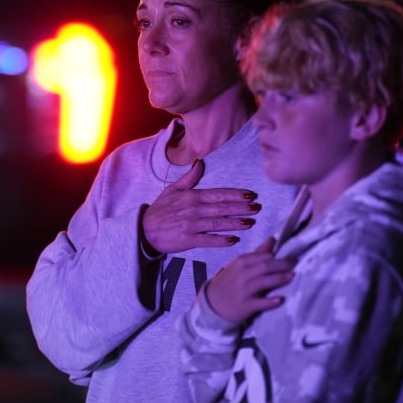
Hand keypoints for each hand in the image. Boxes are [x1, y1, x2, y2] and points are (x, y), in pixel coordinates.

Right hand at [141, 159, 261, 254]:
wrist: (144, 230)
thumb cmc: (160, 210)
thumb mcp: (172, 190)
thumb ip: (189, 178)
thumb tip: (200, 162)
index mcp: (191, 196)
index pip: (218, 194)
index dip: (236, 194)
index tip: (250, 195)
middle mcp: (193, 209)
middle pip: (222, 208)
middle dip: (242, 208)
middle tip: (257, 208)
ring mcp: (191, 225)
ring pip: (218, 223)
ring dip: (236, 223)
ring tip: (251, 222)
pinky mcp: (187, 240)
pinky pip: (208, 240)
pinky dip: (221, 240)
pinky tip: (233, 239)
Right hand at [204, 237, 293, 322]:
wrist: (213, 303)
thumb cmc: (230, 281)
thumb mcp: (240, 265)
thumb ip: (258, 253)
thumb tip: (273, 239)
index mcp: (241, 262)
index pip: (263, 256)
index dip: (279, 256)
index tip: (292, 255)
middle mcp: (242, 275)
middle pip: (265, 267)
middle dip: (282, 265)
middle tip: (296, 263)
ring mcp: (243, 290)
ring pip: (263, 282)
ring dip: (279, 279)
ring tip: (292, 276)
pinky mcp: (245, 306)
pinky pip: (259, 303)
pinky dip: (270, 301)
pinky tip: (280, 299)